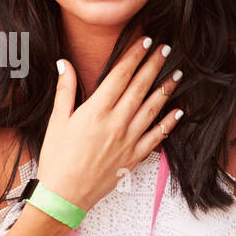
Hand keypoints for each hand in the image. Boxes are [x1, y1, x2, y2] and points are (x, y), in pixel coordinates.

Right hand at [35, 38, 181, 211]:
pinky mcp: (134, 157)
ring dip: (166, 89)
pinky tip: (178, 111)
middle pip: (140, 87)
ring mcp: (128, 140)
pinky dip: (169, 123)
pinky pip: (157, 137)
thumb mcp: (57, 120)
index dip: (134, 56)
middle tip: (167, 49)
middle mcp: (116, 122)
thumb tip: (64, 63)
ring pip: (152, 108)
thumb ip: (65, 90)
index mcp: (96, 110)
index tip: (145, 41)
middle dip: (154, 65)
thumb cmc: (57, 158)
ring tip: (177, 74)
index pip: (120, 75)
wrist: (65, 195)